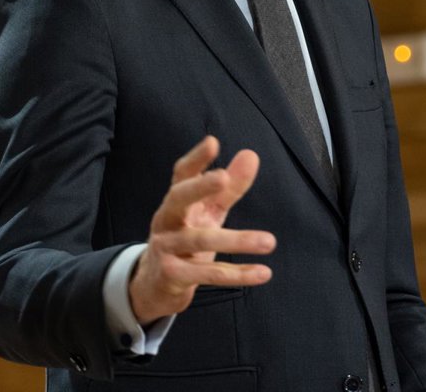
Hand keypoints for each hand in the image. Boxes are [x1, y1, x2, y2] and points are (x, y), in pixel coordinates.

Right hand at [128, 135, 274, 323]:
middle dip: (199, 187)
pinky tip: (263, 272)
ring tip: (270, 241)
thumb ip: (230, 187)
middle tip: (223, 178)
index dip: (196, 158)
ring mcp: (167, 248)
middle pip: (179, 198)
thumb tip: (251, 154)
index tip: (212, 142)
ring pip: (201, 240)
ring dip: (237, 240)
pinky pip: (208, 274)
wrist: (156, 285)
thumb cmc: (186, 238)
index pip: (182, 174)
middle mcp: (167, 220)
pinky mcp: (172, 275)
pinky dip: (237, 274)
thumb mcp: (208, 212)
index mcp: (176, 200)